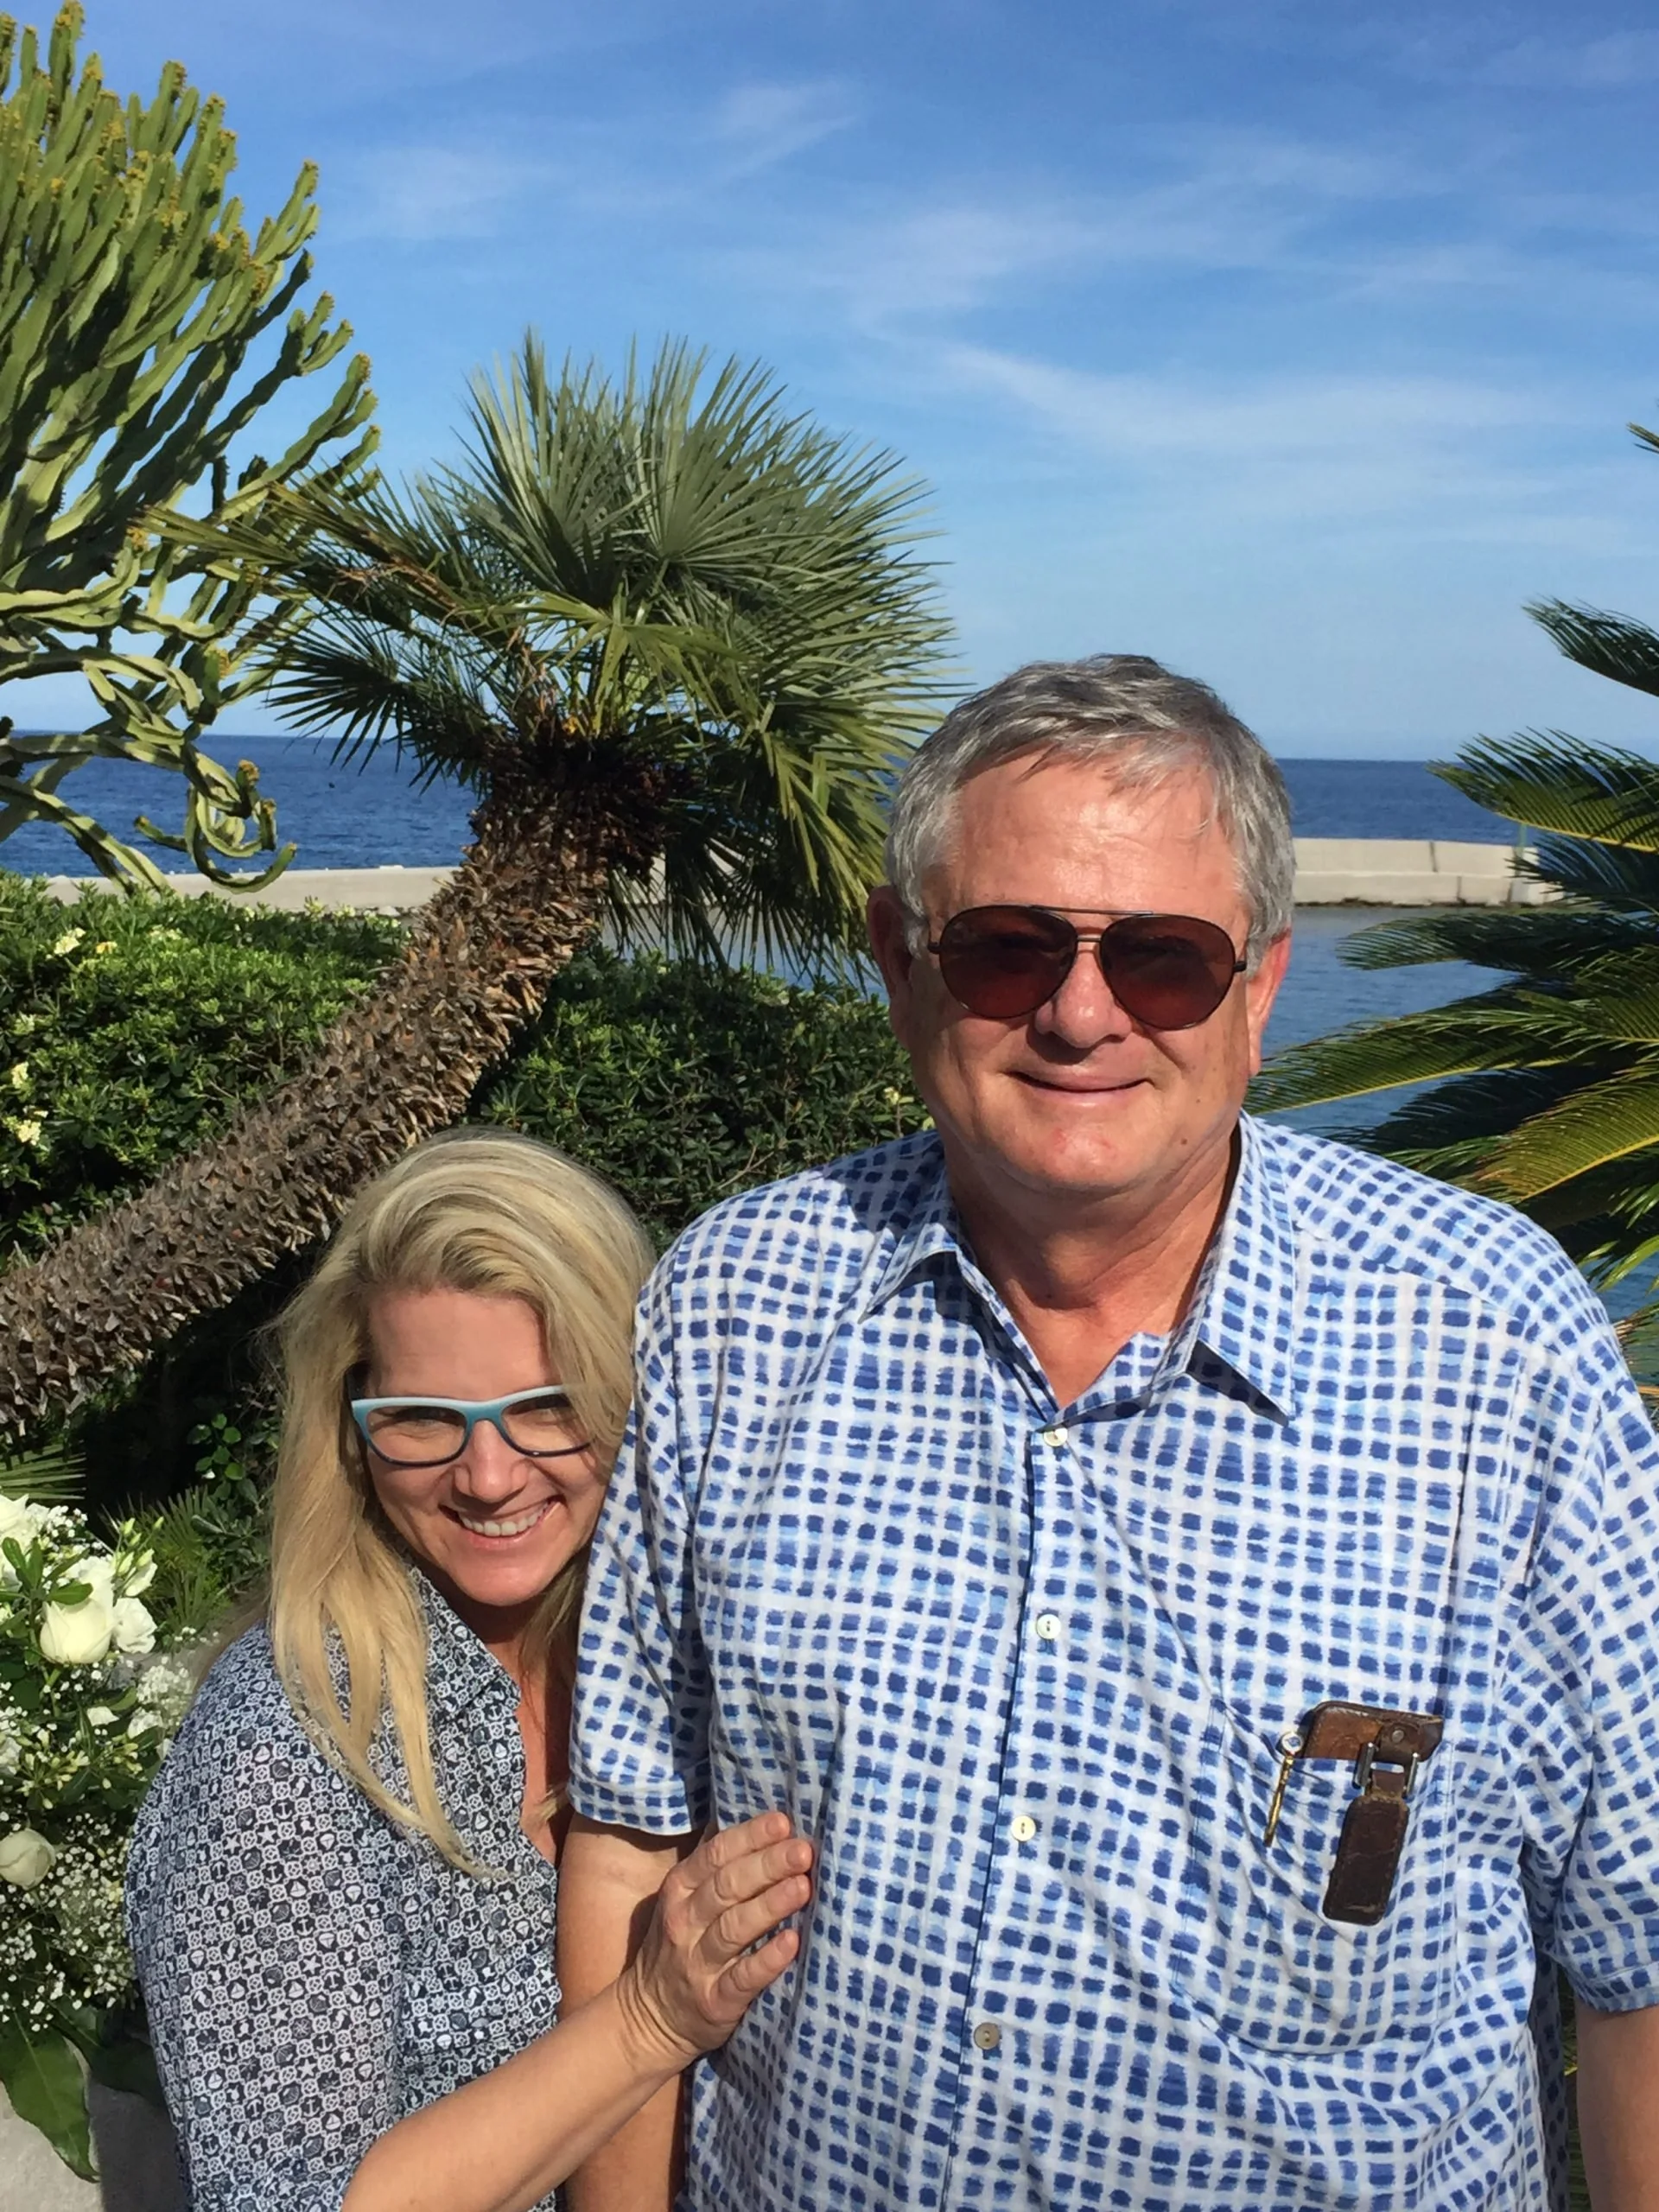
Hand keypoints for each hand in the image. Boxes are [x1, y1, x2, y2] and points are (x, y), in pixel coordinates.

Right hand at [615, 1812, 813, 2067]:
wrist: (649, 2018)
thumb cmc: (681, 1945)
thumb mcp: (684, 1901)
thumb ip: (717, 1868)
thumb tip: (767, 1826)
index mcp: (679, 1890)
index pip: (715, 1855)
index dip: (750, 1837)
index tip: (784, 1822)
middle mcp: (684, 1922)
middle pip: (727, 1887)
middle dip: (767, 1865)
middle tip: (802, 1850)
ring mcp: (697, 1963)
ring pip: (734, 1928)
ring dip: (770, 1905)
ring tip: (802, 1886)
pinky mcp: (714, 2002)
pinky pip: (742, 1978)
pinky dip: (767, 1960)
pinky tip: (792, 1943)